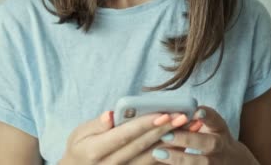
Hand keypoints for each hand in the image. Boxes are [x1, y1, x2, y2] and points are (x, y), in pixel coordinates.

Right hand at [59, 110, 191, 164]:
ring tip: (191, 128)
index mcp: (96, 151)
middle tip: (184, 116)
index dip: (145, 124)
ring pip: (153, 158)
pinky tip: (186, 143)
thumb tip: (110, 114)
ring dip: (174, 142)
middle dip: (166, 130)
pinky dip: (171, 155)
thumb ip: (96, 125)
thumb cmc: (80, 149)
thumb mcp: (79, 135)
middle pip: (143, 145)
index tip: (164, 113)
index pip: (125, 135)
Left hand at [151, 106, 259, 163]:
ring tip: (158, 153)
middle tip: (166, 135)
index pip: (215, 119)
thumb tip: (166, 111)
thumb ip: (192, 118)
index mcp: (219, 128)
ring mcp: (217, 162)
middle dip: (188, 139)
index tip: (196, 112)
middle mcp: (220, 145)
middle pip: (210, 143)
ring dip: (180, 158)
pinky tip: (161, 163)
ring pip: (202, 163)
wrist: (231, 161)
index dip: (206, 116)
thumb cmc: (210, 137)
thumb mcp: (208, 125)